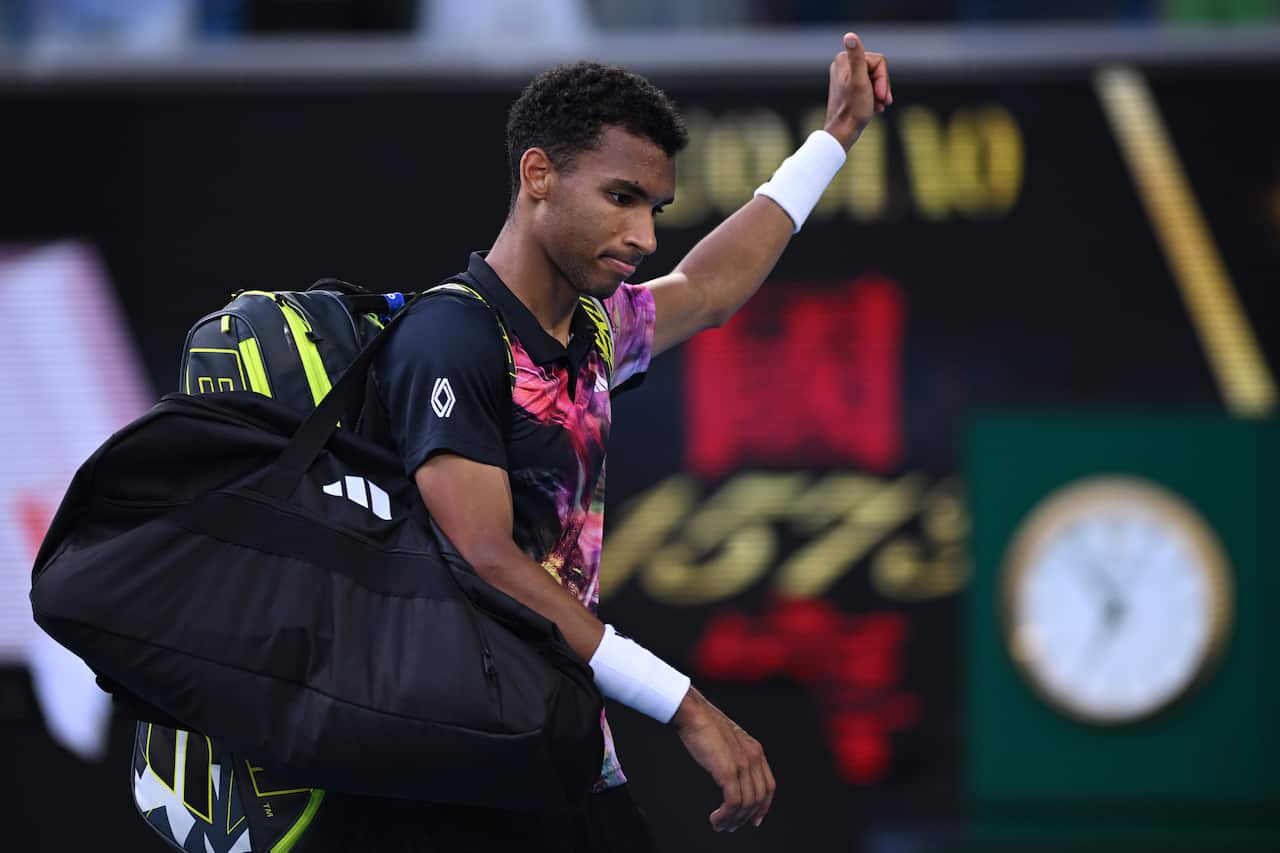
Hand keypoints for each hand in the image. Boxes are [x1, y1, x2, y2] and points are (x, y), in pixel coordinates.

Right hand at [672, 686, 775, 831]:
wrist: (693, 713)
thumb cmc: (704, 725)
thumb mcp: (728, 741)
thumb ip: (734, 756)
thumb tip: (729, 776)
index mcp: (755, 750)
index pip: (769, 786)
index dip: (763, 806)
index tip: (754, 820)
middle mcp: (754, 757)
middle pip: (759, 798)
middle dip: (747, 818)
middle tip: (731, 827)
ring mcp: (743, 764)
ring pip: (747, 804)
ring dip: (734, 820)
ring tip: (720, 826)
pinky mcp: (728, 770)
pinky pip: (733, 802)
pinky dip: (726, 815)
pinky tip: (715, 818)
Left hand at [824, 31, 892, 149]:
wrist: (843, 133)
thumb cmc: (853, 109)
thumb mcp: (859, 81)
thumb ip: (857, 58)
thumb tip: (849, 35)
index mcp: (844, 59)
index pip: (878, 61)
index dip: (883, 79)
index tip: (880, 95)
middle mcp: (842, 65)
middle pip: (876, 70)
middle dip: (882, 87)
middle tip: (881, 102)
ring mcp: (844, 77)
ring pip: (874, 79)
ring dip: (880, 93)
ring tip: (878, 107)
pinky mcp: (847, 88)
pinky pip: (868, 87)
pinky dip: (874, 97)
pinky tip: (874, 108)